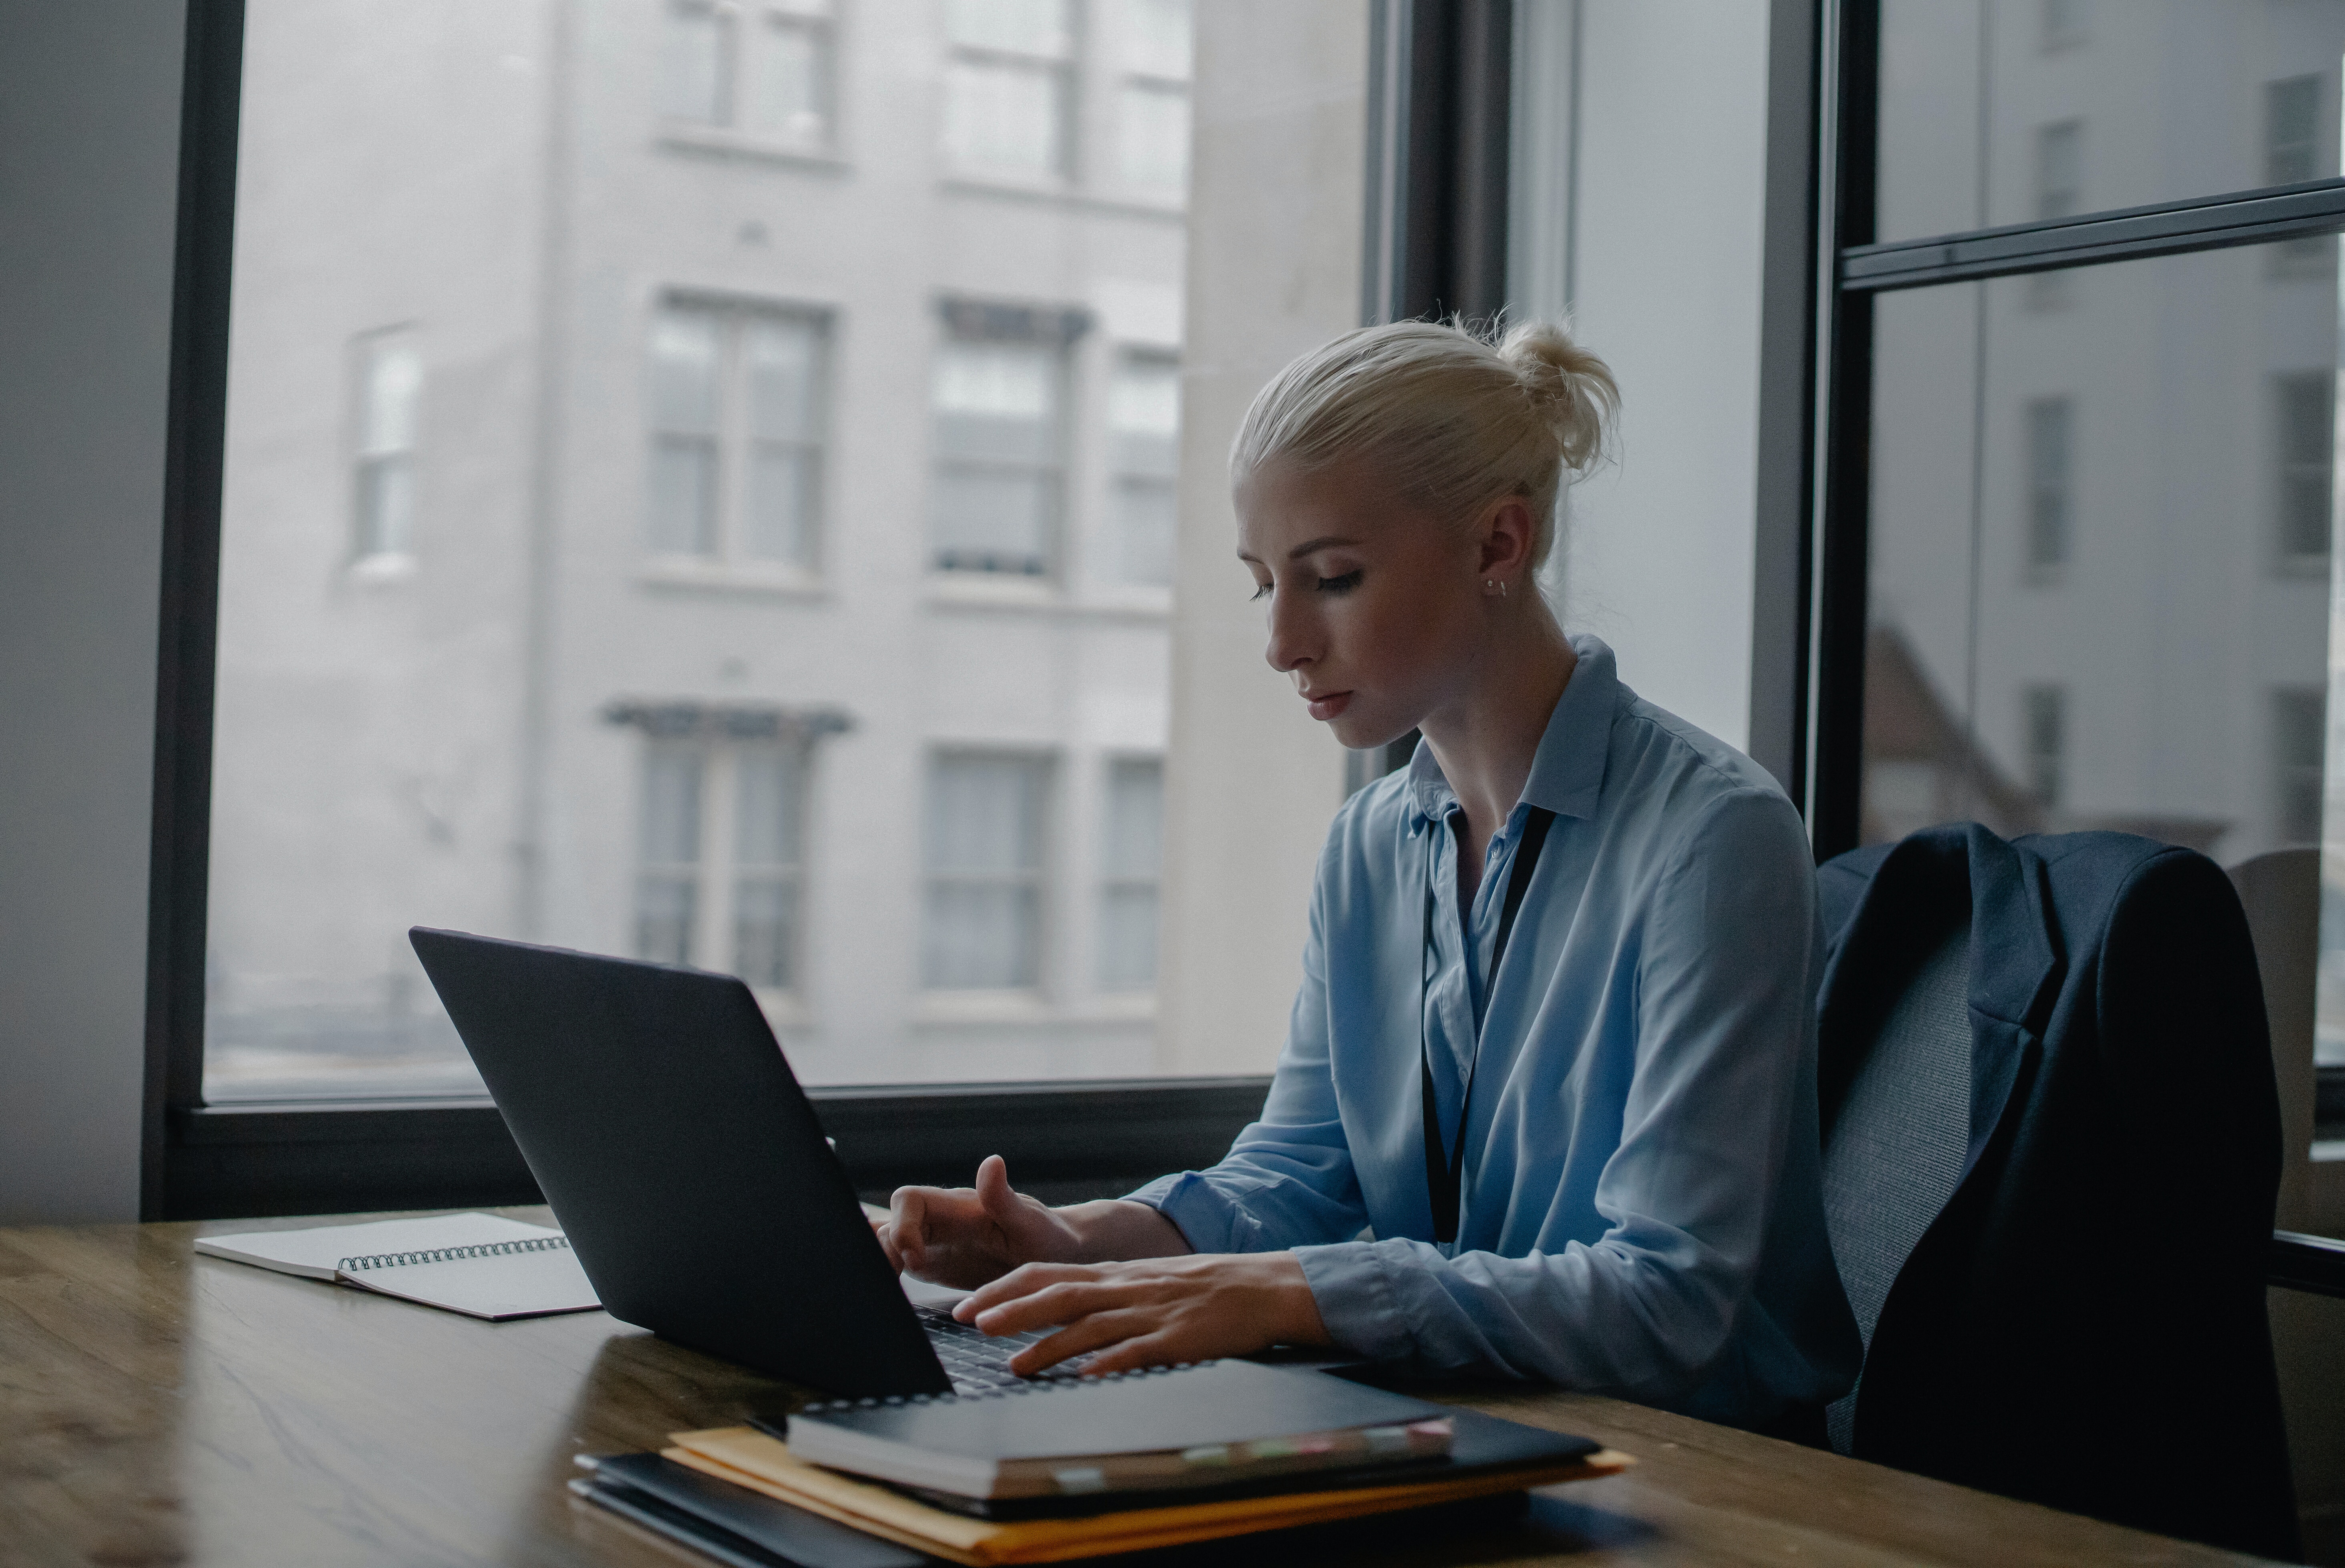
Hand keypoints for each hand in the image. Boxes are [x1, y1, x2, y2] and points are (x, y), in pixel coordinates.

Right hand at [879, 1155, 1089, 1288]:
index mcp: (957, 1207)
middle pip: (889, 1223)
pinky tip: (881, 1290)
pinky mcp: (932, 1265)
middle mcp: (939, 1222)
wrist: (1057, 1257)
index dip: (901, 1226)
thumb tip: (992, 1162)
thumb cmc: (1048, 1237)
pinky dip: (885, 1270)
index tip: (917, 1260)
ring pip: (888, 1242)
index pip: (909, 1200)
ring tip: (885, 1291)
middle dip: (882, 1250)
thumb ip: (1005, 1199)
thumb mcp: (1030, 1224)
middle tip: (893, 1282)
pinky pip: (898, 1261)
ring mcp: (932, 1243)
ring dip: (881, 1262)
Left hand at [952, 1253, 1330, 1375]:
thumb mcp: (1148, 1280)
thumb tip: (1062, 1308)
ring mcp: (1151, 1313)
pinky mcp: (1178, 1339)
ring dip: (1049, 1345)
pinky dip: (1110, 1362)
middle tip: (970, 1323)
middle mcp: (1126, 1289)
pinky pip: (1138, 1351)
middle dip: (1011, 1310)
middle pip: (1058, 1295)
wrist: (1264, 1287)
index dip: (1004, 1289)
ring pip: (1090, 1326)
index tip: (968, 1304)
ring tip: (1015, 1364)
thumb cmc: (1205, 1287)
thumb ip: (1107, 1292)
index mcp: (1116, 1274)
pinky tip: (1086, 1375)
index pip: (1047, 1274)